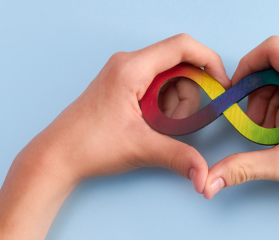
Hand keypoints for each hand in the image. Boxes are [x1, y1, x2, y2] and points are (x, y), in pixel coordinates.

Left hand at [0, 33, 229, 239]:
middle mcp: (129, 63)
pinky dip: (164, 106)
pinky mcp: (124, 84)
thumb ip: (179, 156)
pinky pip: (158, 87)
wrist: (57, 156)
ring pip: (171, 78)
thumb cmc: (88, 145)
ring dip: (175, 104)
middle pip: (180, 67)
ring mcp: (125, 72)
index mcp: (132, 68)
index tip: (221, 84)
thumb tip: (205, 174)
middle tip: (175, 123)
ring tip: (158, 127)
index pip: (182, 46)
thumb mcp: (140, 148)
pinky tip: (152, 124)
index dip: (209, 61)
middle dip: (187, 97)